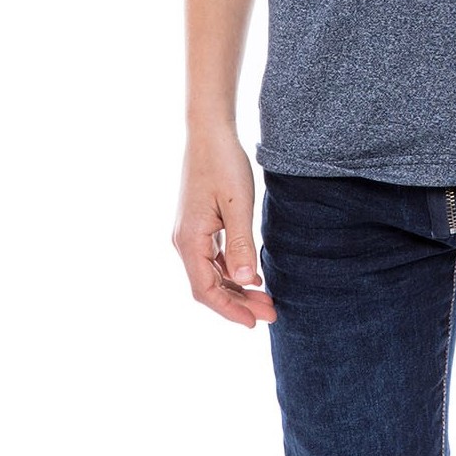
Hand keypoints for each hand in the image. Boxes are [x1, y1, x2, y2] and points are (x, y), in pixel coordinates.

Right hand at [172, 131, 276, 328]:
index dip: (230, 310)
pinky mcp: (198, 225)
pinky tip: (252, 275)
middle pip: (208, 286)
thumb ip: (241, 245)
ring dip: (236, 289)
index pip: (206, 290)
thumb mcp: (238, 205)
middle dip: (239, 303)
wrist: (209, 133)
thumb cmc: (224, 163)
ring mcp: (189, 234)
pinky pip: (212, 259)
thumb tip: (243, 282)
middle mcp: (184, 241)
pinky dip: (231, 272)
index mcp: (189, 240)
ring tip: (266, 298)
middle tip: (271, 313)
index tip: (255, 322)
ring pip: (211, 274)